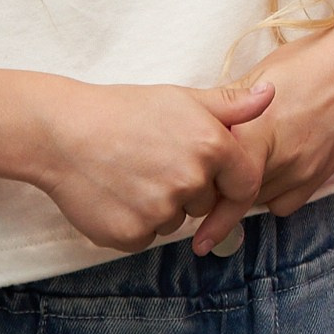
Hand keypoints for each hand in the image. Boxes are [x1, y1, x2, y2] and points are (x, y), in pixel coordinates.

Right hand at [33, 80, 274, 254]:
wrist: (62, 133)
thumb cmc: (124, 110)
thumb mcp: (182, 98)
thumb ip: (231, 105)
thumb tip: (271, 96)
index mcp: (212, 145)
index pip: (244, 183)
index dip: (230, 182)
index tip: (213, 179)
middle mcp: (191, 181)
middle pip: (206, 202)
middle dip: (189, 189)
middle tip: (155, 162)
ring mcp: (161, 211)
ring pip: (175, 221)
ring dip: (160, 207)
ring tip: (131, 174)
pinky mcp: (131, 236)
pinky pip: (146, 238)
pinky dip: (134, 223)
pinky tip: (115, 194)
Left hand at [191, 15, 333, 252]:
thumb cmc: (308, 63)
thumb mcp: (258, 76)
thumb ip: (226, 107)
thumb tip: (196, 123)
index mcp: (253, 131)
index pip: (217, 182)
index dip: (203, 197)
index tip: (192, 216)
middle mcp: (277, 158)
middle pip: (234, 194)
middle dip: (219, 192)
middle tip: (207, 188)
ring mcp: (300, 170)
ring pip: (258, 201)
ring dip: (245, 192)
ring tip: (240, 172)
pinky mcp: (319, 176)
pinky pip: (284, 203)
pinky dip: (272, 195)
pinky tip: (270, 174)